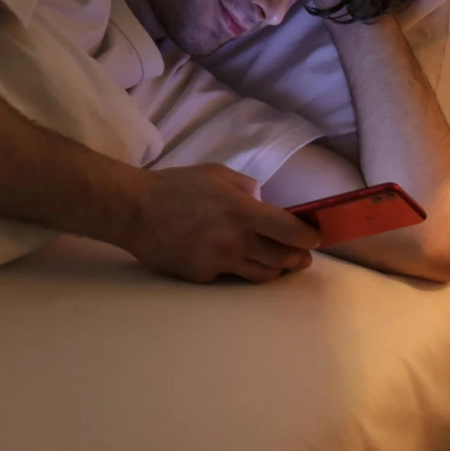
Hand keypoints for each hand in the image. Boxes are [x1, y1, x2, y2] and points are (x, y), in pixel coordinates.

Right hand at [116, 163, 320, 283]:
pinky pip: (230, 275)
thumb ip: (245, 187)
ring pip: (261, 274)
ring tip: (282, 265)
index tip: (314, 236)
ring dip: (276, 269)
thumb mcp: (215, 173)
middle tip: (303, 256)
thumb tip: (261, 201)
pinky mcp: (203, 276)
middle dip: (298, 257)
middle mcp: (235, 241)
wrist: (135, 211)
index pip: (290, 231)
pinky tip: (236, 261)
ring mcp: (219, 262)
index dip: (308, 236)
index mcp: (242, 212)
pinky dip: (238, 268)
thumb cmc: (175, 186)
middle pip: (281, 258)